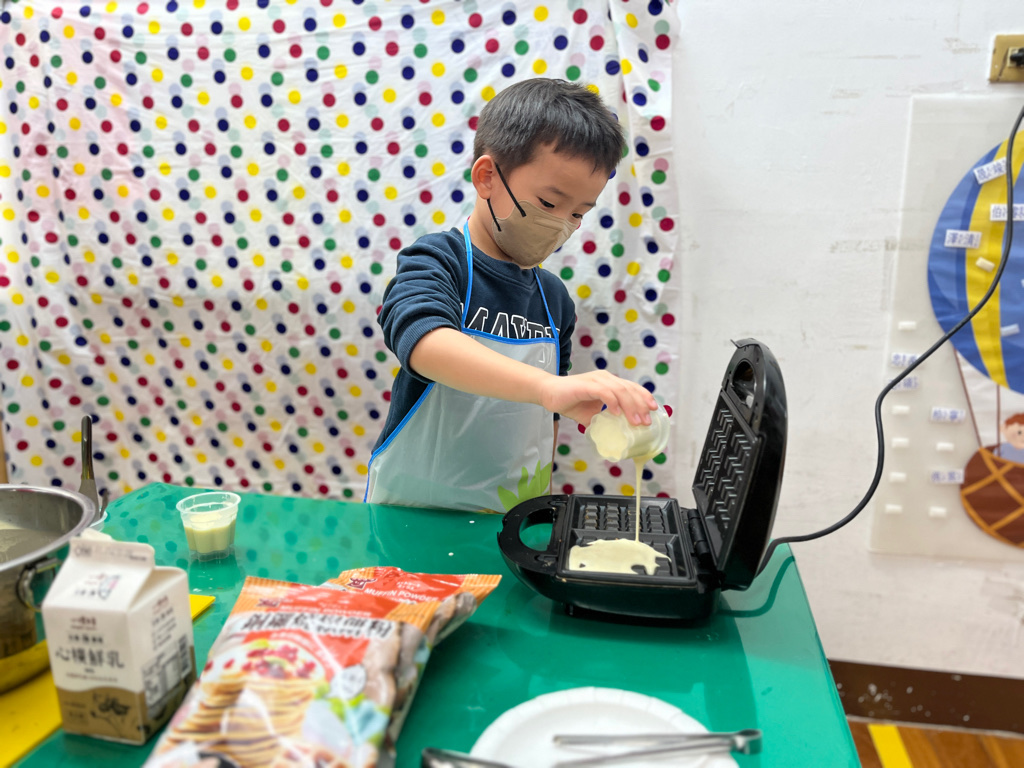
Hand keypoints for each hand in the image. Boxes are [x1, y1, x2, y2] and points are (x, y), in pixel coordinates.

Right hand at [538, 370, 657, 427]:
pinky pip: (604, 392)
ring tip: (635, 422)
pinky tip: (616, 414)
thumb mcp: (591, 414)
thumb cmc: (569, 401)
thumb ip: (603, 421)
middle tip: (646, 422)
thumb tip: (614, 437)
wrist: (548, 393)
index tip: (653, 410)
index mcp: (608, 382)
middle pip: (629, 389)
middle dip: (640, 406)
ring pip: (619, 391)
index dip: (644, 397)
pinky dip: (612, 403)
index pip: (632, 387)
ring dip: (630, 407)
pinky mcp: (586, 385)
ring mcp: (596, 380)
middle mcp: (605, 378)